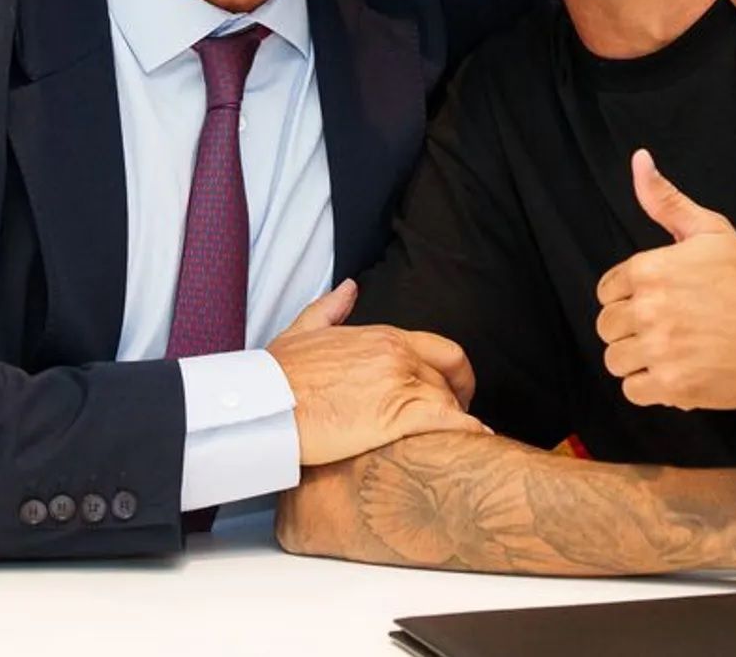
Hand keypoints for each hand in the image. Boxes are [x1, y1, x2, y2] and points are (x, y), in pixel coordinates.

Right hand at [265, 280, 487, 464]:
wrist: (264, 401)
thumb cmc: (278, 373)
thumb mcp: (305, 329)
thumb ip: (333, 307)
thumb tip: (351, 287)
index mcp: (384, 336)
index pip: (444, 351)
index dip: (459, 375)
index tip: (458, 392)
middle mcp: (398, 356)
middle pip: (449, 382)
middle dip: (456, 406)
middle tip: (453, 427)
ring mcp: (398, 385)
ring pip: (449, 404)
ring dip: (457, 426)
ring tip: (457, 447)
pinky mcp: (395, 418)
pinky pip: (445, 425)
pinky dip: (465, 435)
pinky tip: (472, 448)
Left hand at [594, 151, 735, 410]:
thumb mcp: (711, 231)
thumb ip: (666, 200)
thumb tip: (639, 159)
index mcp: (650, 269)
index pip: (607, 290)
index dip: (629, 297)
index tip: (656, 302)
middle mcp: (649, 309)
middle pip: (606, 326)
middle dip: (630, 328)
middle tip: (664, 329)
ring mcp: (660, 349)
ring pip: (615, 360)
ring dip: (636, 359)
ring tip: (668, 352)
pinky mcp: (673, 385)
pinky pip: (633, 390)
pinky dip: (649, 387)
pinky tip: (674, 373)